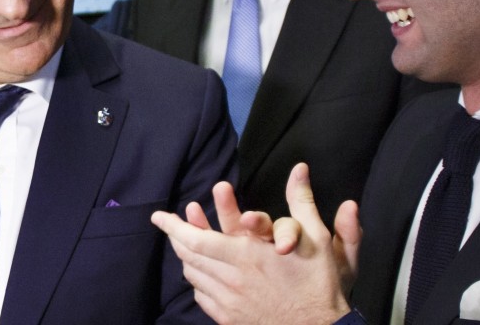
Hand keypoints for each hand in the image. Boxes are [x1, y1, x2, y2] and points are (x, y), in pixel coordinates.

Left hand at [150, 163, 354, 324]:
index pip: (196, 239)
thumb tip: (299, 169)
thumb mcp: (318, 239)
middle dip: (174, 236)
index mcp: (246, 256)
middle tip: (168, 224)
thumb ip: (302, 202)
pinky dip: (196, 280)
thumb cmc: (320, 285)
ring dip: (185, 256)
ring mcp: (229, 302)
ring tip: (184, 243)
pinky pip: (201, 296)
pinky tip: (200, 272)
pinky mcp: (230, 319)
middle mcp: (232, 278)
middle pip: (188, 255)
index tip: (159, 216)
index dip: (173, 226)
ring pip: (192, 275)